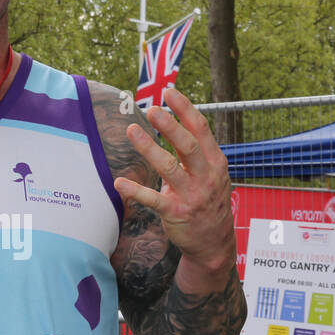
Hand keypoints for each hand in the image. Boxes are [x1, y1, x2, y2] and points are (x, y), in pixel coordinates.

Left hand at [113, 86, 235, 275]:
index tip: (169, 92)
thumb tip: (175, 121)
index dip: (185, 109)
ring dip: (149, 149)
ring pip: (169, 168)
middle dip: (170, 125)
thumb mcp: (211, 174)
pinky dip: (135, 191)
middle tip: (151, 109)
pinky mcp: (176, 213)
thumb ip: (196, 152)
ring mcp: (192, 196)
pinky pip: (154, 200)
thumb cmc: (208, 201)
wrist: (214, 242)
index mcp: (215, 162)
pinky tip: (119, 183)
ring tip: (131, 131)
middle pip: (187, 145)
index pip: (201, 129)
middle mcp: (206, 176)